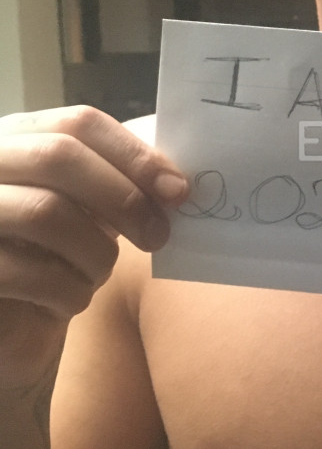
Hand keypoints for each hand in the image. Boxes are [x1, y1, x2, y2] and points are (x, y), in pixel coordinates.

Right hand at [0, 106, 187, 388]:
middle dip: (124, 197)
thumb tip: (177, 182)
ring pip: (46, 211)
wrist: (8, 325)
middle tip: (159, 236)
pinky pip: (29, 271)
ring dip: (96, 252)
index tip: (178, 190)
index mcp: (16, 137)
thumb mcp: (87, 209)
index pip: (78, 124)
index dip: (134, 154)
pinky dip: (69, 292)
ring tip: (100, 274)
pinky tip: (70, 301)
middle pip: (59, 156)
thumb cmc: (52, 257)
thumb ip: (122, 183)